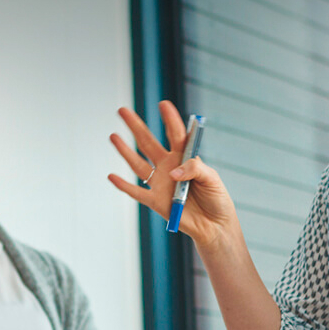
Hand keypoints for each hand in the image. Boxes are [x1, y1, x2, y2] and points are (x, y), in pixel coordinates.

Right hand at [105, 100, 240, 248]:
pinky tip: (112, 176)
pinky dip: (123, 185)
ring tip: (113, 136)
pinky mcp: (156, 202)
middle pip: (148, 143)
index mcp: (185, 158)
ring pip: (138, 164)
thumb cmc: (217, 199)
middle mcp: (169, 167)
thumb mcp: (212, 179)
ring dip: (125, 151)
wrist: (214, 225)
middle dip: (136, 126)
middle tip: (123, 111)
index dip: (170, 119)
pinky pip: (136, 192)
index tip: (163, 104)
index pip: (175, 134)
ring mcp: (160, 184)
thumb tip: (172, 172)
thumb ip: (195, 169)